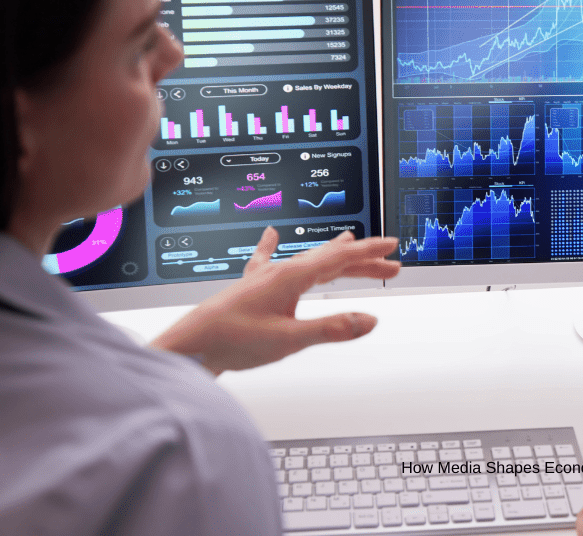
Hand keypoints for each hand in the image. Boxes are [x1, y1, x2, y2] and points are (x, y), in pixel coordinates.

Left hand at [151, 227, 399, 374]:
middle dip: (362, 261)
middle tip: (389, 265)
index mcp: (290, 277)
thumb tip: (369, 320)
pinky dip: (275, 247)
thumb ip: (331, 329)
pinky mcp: (251, 289)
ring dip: (334, 258)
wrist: (190, 346)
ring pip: (308, 261)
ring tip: (351, 245)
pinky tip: (270, 236)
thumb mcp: (290, 339)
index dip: (369, 253)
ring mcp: (264, 278)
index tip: (392, 246)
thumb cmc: (231, 341)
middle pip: (330, 260)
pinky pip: (268, 260)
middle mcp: (279, 272)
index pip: (340, 259)